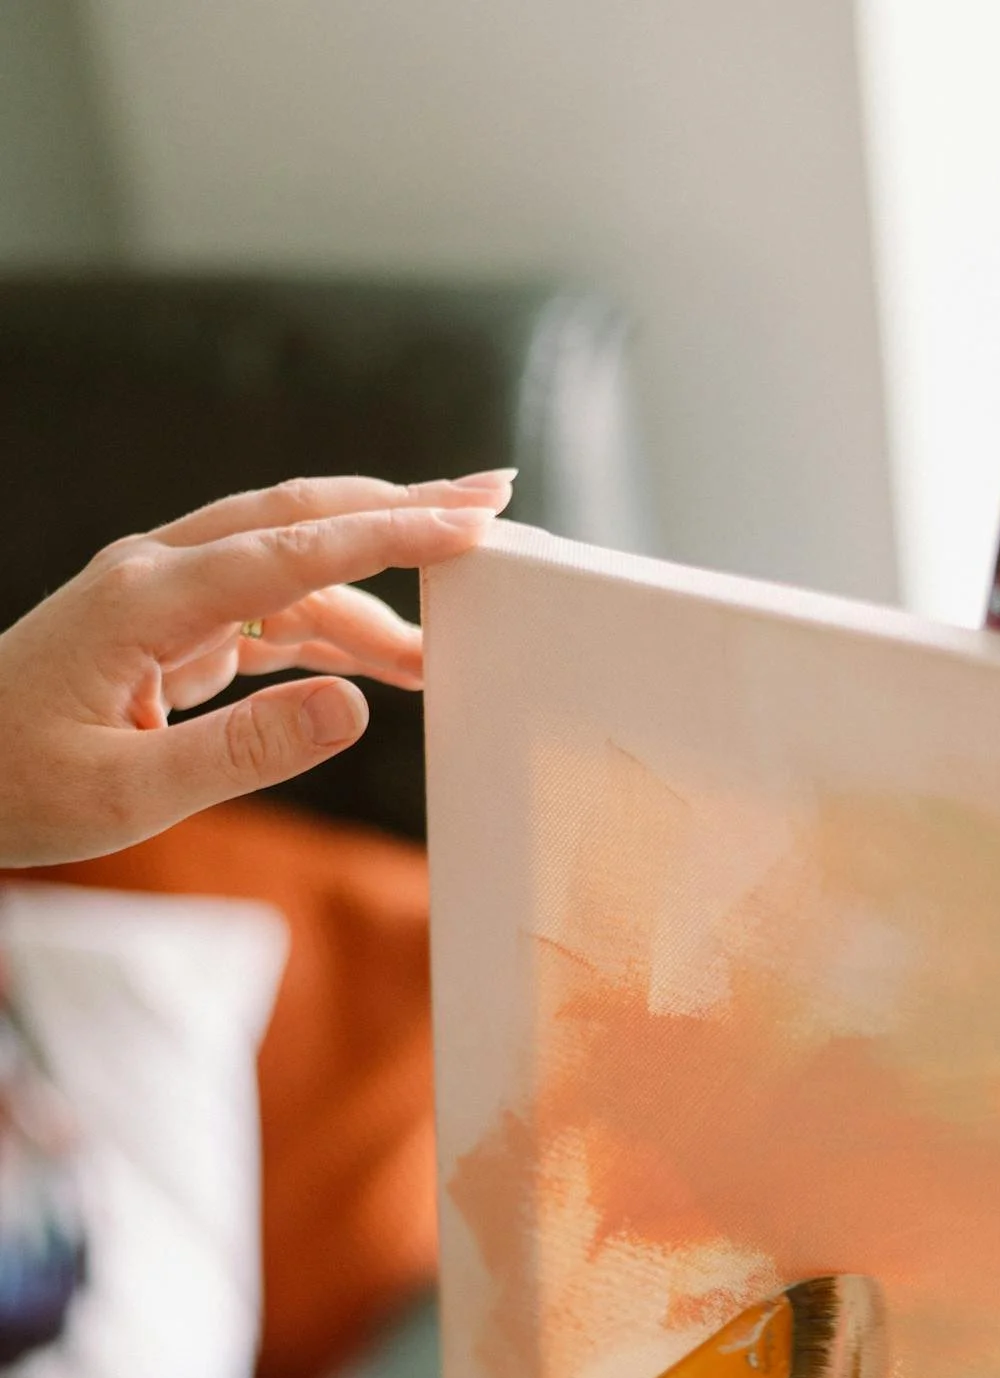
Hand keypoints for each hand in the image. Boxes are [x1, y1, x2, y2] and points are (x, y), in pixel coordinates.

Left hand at [0, 470, 513, 866]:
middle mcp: (156, 574)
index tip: (472, 525)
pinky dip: (329, 629)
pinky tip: (376, 661)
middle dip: (400, 506)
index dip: (390, 534)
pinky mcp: (164, 625)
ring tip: (448, 644)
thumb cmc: (15, 786)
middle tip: (494, 502)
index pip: (292, 550)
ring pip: (289, 566)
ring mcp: (160, 594)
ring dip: (371, 594)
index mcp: (144, 600)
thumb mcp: (129, 794)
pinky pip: (264, 610)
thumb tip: (357, 707)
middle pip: (298, 517)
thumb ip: (247, 752)